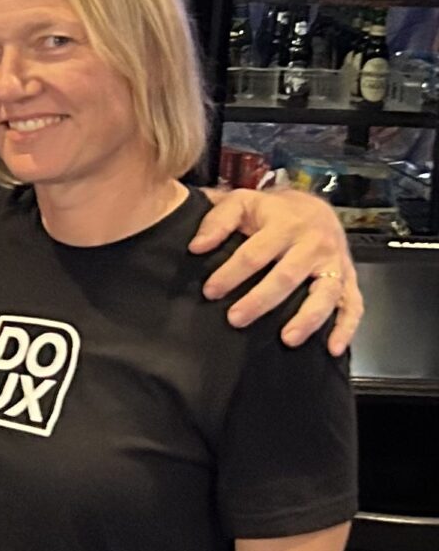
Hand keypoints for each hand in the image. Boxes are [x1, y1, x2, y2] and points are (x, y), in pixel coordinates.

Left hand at [191, 186, 363, 354]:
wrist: (316, 207)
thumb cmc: (272, 211)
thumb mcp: (242, 202)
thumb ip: (217, 221)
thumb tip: (196, 247)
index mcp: (286, 224)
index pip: (255, 253)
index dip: (231, 274)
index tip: (210, 292)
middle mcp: (314, 244)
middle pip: (288, 276)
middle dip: (261, 300)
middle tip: (236, 319)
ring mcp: (335, 263)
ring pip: (325, 293)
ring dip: (307, 318)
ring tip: (287, 339)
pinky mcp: (349, 279)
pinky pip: (354, 305)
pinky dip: (346, 327)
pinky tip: (333, 348)